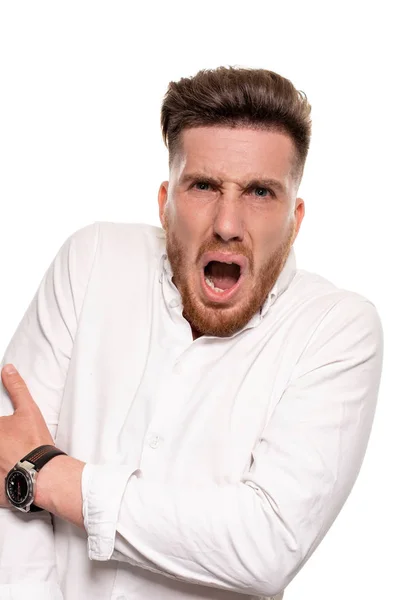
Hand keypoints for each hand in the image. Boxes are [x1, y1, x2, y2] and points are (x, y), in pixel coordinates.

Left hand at [0, 364, 53, 506]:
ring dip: (1, 455)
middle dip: (4, 438)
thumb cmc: (34, 444)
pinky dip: (1, 473)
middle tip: (11, 439)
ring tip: (10, 453)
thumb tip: (8, 369)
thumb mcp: (28, 410)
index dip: (1, 425)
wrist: (42, 475)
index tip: (5, 427)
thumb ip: (16, 388)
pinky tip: (7, 468)